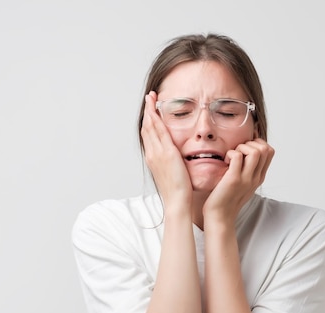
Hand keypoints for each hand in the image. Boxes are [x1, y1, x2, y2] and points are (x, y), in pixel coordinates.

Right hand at [141, 92, 192, 209]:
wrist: (177, 202)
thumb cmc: (178, 192)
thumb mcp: (172, 174)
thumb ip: (172, 163)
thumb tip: (176, 158)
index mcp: (153, 159)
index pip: (148, 136)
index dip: (148, 121)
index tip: (150, 110)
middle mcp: (152, 154)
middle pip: (146, 128)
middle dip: (147, 111)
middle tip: (149, 98)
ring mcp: (158, 153)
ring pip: (150, 127)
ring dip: (150, 110)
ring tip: (151, 98)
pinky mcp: (167, 153)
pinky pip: (159, 131)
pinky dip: (156, 118)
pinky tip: (157, 108)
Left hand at [203, 138, 273, 223]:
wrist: (219, 216)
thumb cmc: (226, 198)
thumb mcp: (242, 183)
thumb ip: (247, 169)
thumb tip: (244, 151)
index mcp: (259, 177)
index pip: (270, 151)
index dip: (258, 142)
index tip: (244, 148)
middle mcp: (256, 178)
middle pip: (265, 149)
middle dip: (250, 143)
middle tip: (237, 152)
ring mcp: (246, 179)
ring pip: (255, 151)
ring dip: (241, 147)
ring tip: (231, 156)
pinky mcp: (234, 179)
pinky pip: (237, 156)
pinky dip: (230, 153)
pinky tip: (224, 161)